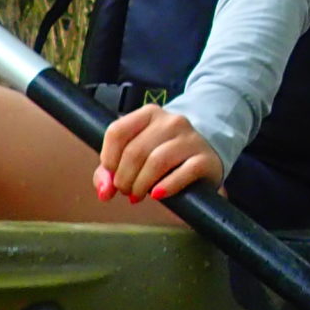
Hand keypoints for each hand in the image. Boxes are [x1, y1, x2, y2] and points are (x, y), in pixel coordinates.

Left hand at [94, 104, 223, 203]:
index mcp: (149, 114)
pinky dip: (167, 186)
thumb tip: (104, 191)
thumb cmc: (164, 156)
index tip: (111, 173)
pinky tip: (158, 194)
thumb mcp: (135, 156)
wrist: (205, 155)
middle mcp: (171, 121)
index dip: (108, 157)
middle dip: (124, 178)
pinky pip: (184, 172)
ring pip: (157, 161)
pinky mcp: (205, 158)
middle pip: (135, 151)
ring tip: (138, 195)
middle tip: (126, 191)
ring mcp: (190, 138)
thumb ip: (110, 172)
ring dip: (141, 184)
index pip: (117, 131)